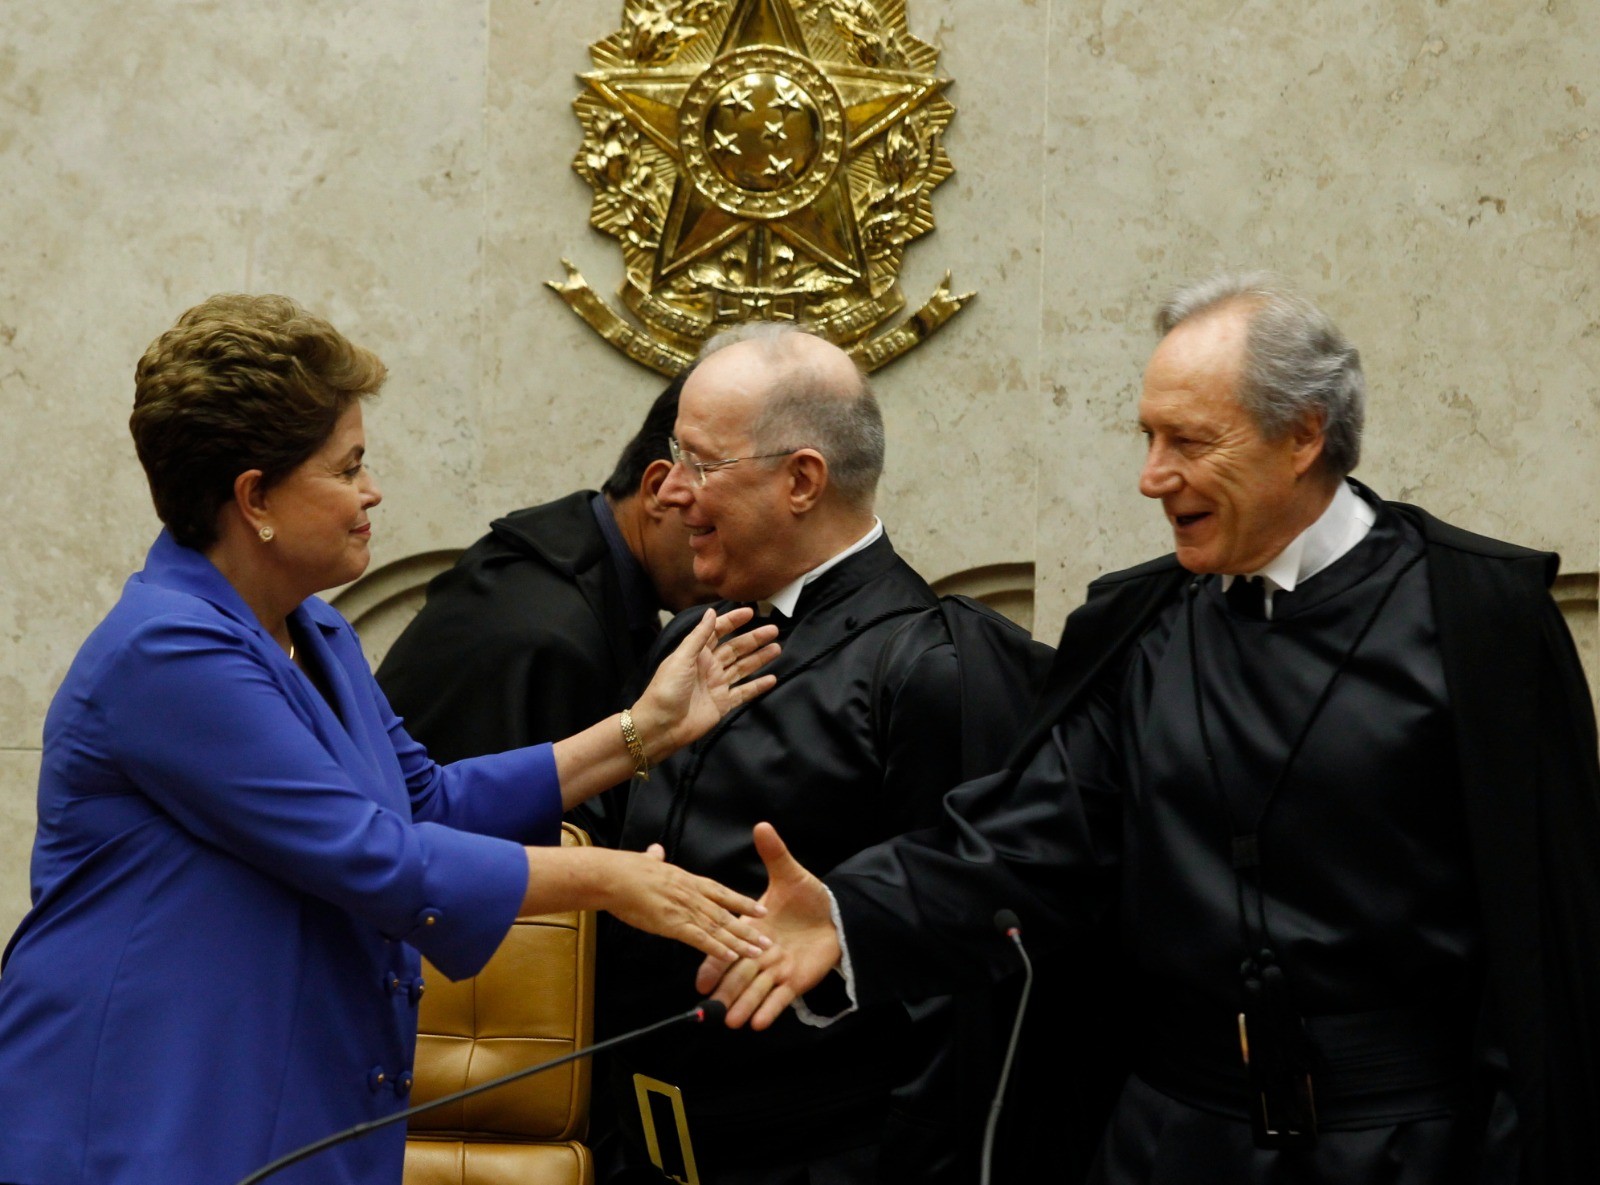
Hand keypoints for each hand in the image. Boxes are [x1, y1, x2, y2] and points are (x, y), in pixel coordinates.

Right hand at [598, 843, 771, 963]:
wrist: (613, 876)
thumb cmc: (625, 869)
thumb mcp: (646, 861)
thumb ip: (655, 859)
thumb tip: (656, 850)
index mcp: (687, 880)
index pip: (722, 892)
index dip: (742, 902)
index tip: (760, 910)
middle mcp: (692, 894)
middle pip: (726, 913)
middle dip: (749, 928)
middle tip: (769, 941)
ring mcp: (684, 909)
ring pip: (719, 928)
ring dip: (740, 942)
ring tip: (759, 952)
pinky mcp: (673, 924)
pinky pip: (700, 938)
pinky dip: (717, 948)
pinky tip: (731, 957)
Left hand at [633, 607, 779, 759]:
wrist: (662, 725)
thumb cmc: (667, 689)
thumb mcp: (681, 658)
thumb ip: (699, 636)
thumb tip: (711, 611)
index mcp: (697, 654)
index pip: (718, 632)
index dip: (733, 621)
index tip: (750, 612)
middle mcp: (710, 666)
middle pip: (736, 649)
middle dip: (754, 639)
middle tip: (773, 630)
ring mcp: (718, 685)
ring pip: (743, 668)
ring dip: (759, 658)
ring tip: (777, 648)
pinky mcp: (723, 703)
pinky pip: (744, 692)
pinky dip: (758, 686)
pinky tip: (772, 679)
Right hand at [694, 823, 840, 1028]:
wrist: (837, 916)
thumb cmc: (808, 897)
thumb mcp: (791, 874)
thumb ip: (775, 854)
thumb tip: (762, 825)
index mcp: (754, 929)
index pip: (728, 946)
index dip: (714, 964)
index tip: (700, 980)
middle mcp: (761, 953)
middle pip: (739, 975)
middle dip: (725, 992)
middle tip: (709, 1009)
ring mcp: (777, 970)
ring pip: (756, 991)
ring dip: (743, 1006)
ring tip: (730, 1021)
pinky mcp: (795, 981)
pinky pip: (780, 999)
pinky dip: (769, 1011)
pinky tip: (757, 1024)